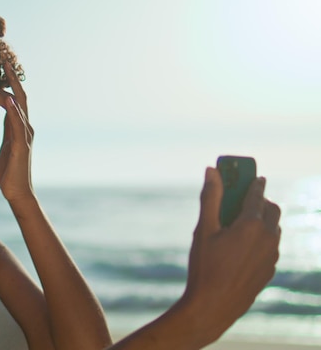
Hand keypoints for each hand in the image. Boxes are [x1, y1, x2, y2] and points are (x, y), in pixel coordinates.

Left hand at [0, 63, 33, 201]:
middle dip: (11, 78)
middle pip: (19, 97)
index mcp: (20, 127)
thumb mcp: (7, 144)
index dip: (4, 84)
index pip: (13, 99)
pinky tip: (9, 99)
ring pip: (18, 107)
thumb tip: (3, 114)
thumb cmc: (10, 171)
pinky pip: (18, 125)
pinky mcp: (21, 146)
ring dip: (5, 90)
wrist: (17, 192)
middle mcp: (26, 128)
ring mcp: (25, 136)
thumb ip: (7, 128)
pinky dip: (14, 111)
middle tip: (2, 61)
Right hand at [182, 167, 280, 343]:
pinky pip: (270, 247)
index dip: (254, 182)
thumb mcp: (203, 229)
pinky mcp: (269, 270)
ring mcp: (271, 255)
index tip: (254, 176)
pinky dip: (262, 239)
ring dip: (263, 221)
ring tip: (242, 223)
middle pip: (272, 210)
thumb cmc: (205, 267)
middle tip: (245, 200)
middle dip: (261, 201)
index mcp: (251, 224)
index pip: (257, 194)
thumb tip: (212, 171)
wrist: (213, 306)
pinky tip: (243, 246)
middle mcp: (267, 238)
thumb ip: (210, 197)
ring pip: (274, 229)